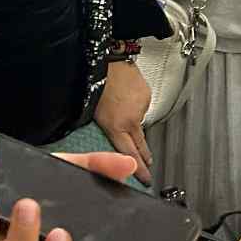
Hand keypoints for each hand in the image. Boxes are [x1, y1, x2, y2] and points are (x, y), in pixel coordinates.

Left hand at [94, 59, 153, 183]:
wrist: (103, 61)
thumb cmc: (91, 85)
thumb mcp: (92, 115)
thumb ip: (105, 132)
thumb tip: (108, 142)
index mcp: (116, 127)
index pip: (130, 155)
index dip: (140, 170)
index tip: (146, 179)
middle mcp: (131, 119)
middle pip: (142, 145)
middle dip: (145, 157)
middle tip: (149, 166)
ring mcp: (140, 107)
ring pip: (139, 122)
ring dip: (133, 121)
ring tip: (122, 110)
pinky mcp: (146, 95)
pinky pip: (141, 105)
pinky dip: (135, 104)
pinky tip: (125, 95)